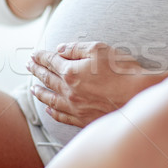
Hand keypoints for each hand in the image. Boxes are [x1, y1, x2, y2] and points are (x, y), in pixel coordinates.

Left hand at [27, 42, 150, 127]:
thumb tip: (59, 49)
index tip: (33, 54)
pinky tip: (48, 109)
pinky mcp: (83, 119)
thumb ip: (76, 48)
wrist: (139, 97)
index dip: (41, 56)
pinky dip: (53, 112)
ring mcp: (75, 107)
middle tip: (28, 66)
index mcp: (71, 72)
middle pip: (48, 79)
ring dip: (40, 92)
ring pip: (51, 99)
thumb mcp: (99, 49)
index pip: (51, 61)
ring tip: (33, 88)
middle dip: (36, 71)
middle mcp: (69, 91)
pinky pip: (62, 116)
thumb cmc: (122, 71)